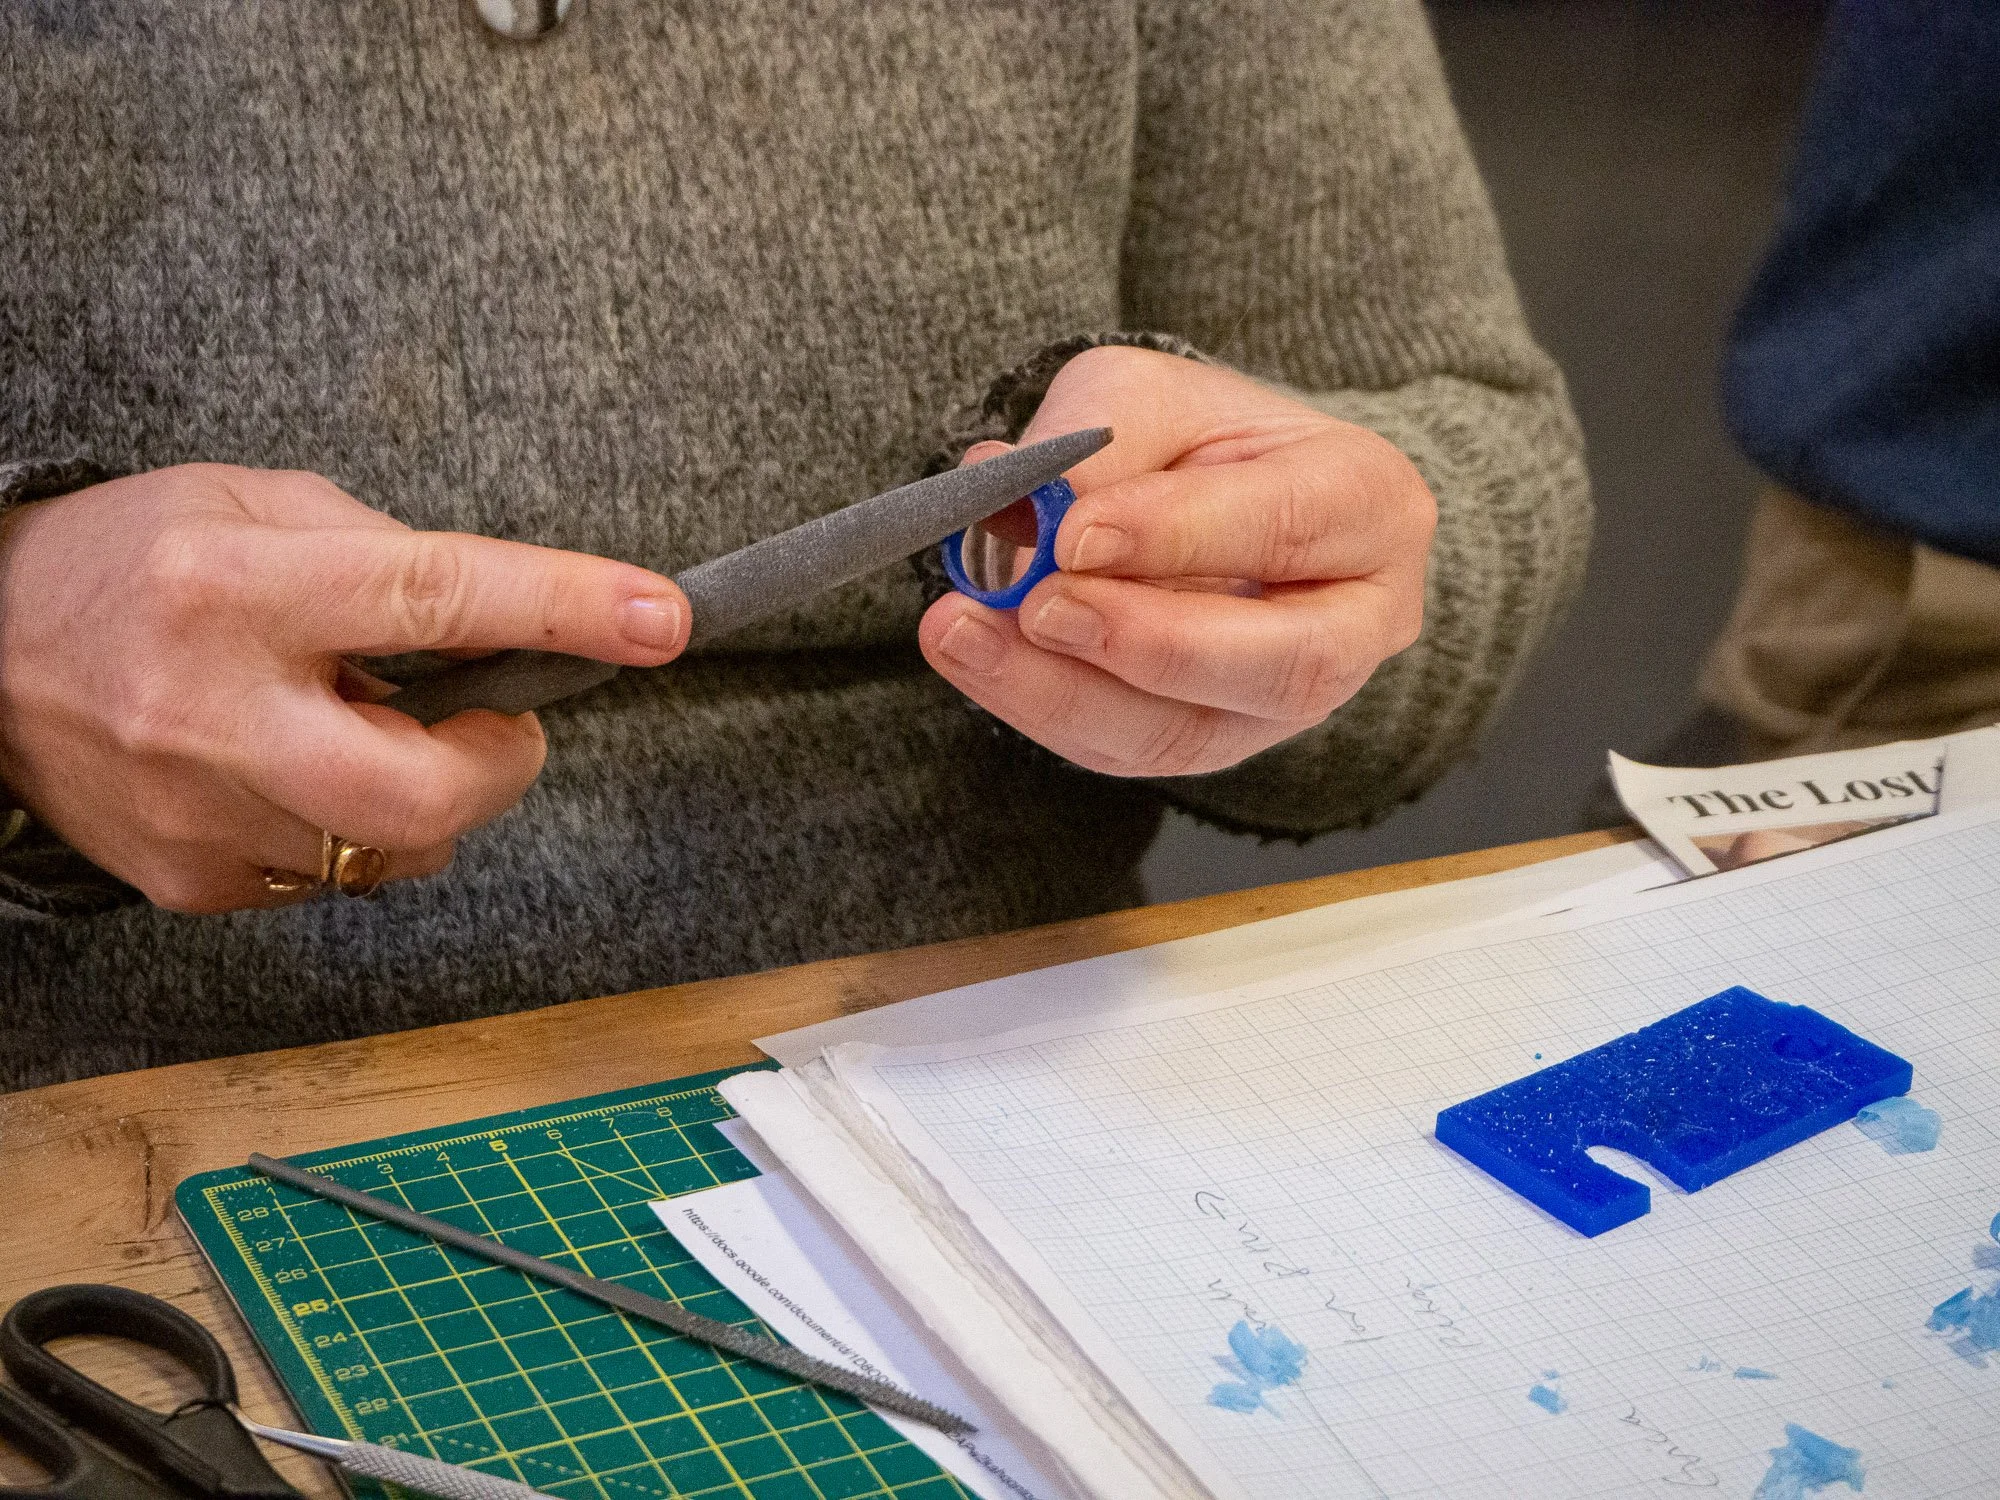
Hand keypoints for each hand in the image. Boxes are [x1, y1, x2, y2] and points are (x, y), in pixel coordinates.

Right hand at [0, 465, 687, 911]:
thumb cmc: (130, 563)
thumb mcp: (255, 505)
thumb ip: (389, 555)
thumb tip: (517, 615)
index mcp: (238, 584)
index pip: (436, 596)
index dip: (564, 608)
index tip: (659, 618)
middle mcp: (215, 709)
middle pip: (426, 792)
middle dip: (502, 767)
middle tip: (498, 724)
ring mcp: (199, 812)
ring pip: (396, 846)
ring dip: (420, 791)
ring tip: (349, 725)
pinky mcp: (190, 878)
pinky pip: (338, 874)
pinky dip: (353, 824)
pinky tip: (296, 770)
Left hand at [919, 346, 1435, 775]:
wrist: (1216, 500)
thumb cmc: (1200, 441)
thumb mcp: (1150, 396)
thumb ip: (1093, 442)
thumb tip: (1008, 498)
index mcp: (1370, 506)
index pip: (1288, 528)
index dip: (1178, 535)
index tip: (1073, 531)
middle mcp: (1358, 623)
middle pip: (1278, 666)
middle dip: (1143, 643)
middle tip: (1034, 605)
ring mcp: (1290, 705)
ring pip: (1191, 732)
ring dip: (1065, 691)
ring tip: (966, 632)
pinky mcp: (1214, 744)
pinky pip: (1129, 752)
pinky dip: (1042, 708)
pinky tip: (977, 658)